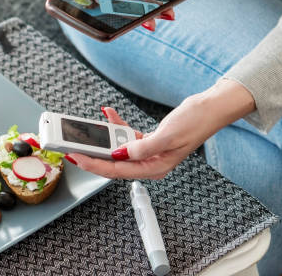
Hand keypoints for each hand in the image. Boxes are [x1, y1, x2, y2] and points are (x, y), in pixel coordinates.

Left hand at [66, 79, 255, 178]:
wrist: (209, 109)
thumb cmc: (195, 123)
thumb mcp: (167, 135)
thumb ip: (143, 147)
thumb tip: (120, 154)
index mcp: (155, 168)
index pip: (117, 171)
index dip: (94, 164)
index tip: (76, 157)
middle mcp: (150, 163)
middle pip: (113, 163)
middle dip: (92, 153)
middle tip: (72, 146)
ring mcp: (149, 153)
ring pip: (118, 149)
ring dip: (103, 136)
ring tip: (87, 126)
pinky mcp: (149, 141)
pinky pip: (127, 136)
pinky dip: (117, 126)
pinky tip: (109, 114)